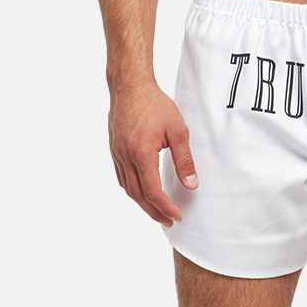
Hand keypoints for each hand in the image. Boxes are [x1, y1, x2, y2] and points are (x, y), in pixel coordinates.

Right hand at [108, 80, 196, 226]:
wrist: (130, 85)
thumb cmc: (155, 104)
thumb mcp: (177, 130)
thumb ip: (184, 159)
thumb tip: (192, 185)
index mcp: (141, 154)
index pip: (152, 192)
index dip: (165, 207)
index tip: (177, 215)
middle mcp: (125, 157)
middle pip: (137, 196)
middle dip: (154, 212)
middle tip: (169, 221)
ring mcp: (117, 154)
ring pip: (127, 188)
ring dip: (142, 203)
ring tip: (157, 210)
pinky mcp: (114, 149)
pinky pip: (122, 177)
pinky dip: (132, 189)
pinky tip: (142, 190)